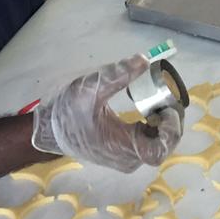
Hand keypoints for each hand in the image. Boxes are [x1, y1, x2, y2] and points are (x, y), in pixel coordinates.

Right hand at [30, 54, 181, 170]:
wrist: (48, 128)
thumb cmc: (67, 111)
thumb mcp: (90, 88)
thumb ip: (117, 74)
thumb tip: (144, 59)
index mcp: (120, 147)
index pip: (158, 150)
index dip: (170, 130)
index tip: (169, 108)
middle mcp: (126, 159)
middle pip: (162, 147)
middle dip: (169, 124)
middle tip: (166, 100)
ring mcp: (125, 159)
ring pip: (156, 145)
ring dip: (162, 125)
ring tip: (158, 102)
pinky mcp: (122, 154)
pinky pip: (147, 144)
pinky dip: (153, 128)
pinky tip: (148, 111)